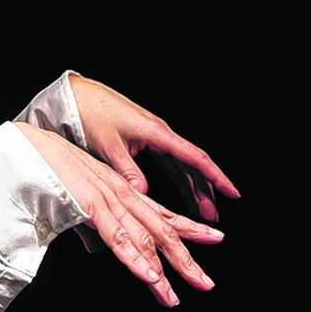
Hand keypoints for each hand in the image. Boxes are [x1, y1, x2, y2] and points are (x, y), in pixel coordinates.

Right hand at [12, 121, 222, 306]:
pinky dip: (134, 258)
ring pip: (142, 237)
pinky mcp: (89, 203)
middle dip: (185, 258)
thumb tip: (96, 250)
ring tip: (175, 297)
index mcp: (116, 189)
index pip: (159, 211)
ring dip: (162, 270)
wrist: (22, 148)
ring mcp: (106, 197)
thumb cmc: (43, 172)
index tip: (214, 238)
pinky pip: (117, 235)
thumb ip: (87, 227)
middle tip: (206, 283)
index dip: (187, 226)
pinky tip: (149, 277)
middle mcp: (118, 192)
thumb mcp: (71, 204)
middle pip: (160, 229)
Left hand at [68, 73, 240, 221]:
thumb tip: (143, 194)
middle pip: (191, 164)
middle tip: (213, 216)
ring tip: (202, 211)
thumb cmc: (90, 114)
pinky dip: (177, 178)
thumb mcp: (108, 145)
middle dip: (205, 190)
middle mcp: (159, 133)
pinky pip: (168, 161)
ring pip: (180, 165)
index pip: (194, 157)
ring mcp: (153, 136)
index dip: (215, 177)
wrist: (78, 95)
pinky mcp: (143, 139)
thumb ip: (127, 170)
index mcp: (156, 133)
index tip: (232, 192)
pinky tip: (183, 191)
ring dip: (192, 187)